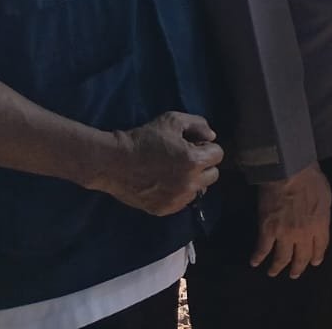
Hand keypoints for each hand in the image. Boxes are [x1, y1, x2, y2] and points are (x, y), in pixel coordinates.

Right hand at [90, 111, 221, 216]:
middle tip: (184, 158)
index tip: (192, 145)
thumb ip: (198, 124)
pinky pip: (183, 202)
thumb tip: (212, 137)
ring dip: (193, 180)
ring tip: (174, 171)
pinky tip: (165, 182)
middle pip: (213, 174)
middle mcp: (189, 184)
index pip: (218, 155)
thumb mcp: (172, 121)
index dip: (205, 147)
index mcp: (194, 161)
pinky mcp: (164, 209)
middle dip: (203, 164)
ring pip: (199, 190)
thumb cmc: (144, 139)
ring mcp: (177, 199)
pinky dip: (179, 193)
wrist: (113, 162)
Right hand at [252, 162, 331, 277]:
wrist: (289, 173)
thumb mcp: (325, 197)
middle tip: (295, 274)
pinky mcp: (267, 231)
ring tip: (274, 273)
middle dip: (298, 267)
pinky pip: (262, 249)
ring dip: (277, 267)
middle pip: (302, 257)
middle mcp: (303, 234)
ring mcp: (285, 234)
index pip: (320, 246)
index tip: (314, 262)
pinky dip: (258, 257)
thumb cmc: (311, 179)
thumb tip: (319, 221)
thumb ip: (322, 213)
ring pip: (282, 258)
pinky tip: (255, 262)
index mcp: (320, 224)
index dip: (317, 256)